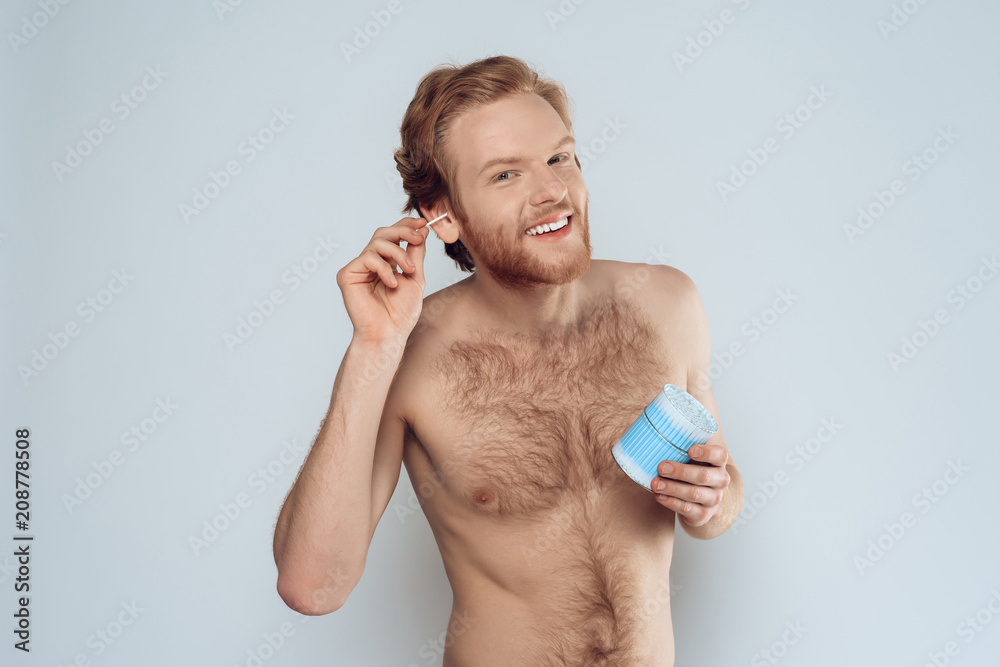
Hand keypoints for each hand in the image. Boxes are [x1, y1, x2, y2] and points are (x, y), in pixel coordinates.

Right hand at [336, 216, 431, 344]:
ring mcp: (358, 268)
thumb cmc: (401, 313)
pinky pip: (367, 257)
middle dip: (403, 232)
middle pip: (383, 233)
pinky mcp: (347, 275)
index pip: (393, 236)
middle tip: (418, 238)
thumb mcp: (415, 278)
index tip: (423, 223)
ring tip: (409, 271)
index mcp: (385, 263)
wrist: (389, 334)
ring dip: (398, 253)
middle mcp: (370, 263)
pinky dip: (384, 268)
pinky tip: (392, 283)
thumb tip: (421, 230)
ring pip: (377, 243)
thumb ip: (416, 254)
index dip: (406, 226)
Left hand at [650, 444, 730, 527]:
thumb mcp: (688, 455)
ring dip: (673, 488)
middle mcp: (720, 481)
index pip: (720, 455)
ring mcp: (713, 499)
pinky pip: (688, 510)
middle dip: (681, 471)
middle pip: (704, 476)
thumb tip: (652, 414)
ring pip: (695, 494)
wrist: (696, 499)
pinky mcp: (703, 515)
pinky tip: (659, 496)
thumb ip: (678, 439)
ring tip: (655, 483)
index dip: (707, 452)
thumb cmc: (688, 468)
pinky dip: (672, 503)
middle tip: (661, 466)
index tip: (690, 449)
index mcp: (718, 462)